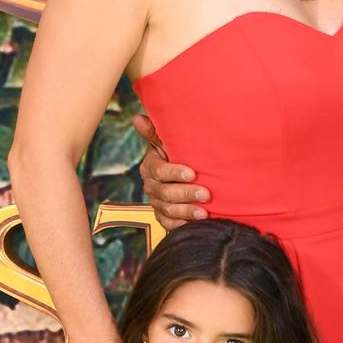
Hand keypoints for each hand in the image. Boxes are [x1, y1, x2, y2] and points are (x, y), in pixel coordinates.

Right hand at [133, 113, 209, 229]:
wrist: (186, 173)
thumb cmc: (179, 152)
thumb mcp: (168, 140)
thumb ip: (155, 131)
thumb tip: (137, 117)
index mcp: (150, 165)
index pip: (159, 171)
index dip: (175, 173)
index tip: (193, 174)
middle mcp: (150, 185)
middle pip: (165, 193)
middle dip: (186, 194)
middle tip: (206, 194)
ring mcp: (156, 202)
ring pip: (168, 209)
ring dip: (186, 211)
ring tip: (204, 213)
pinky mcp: (162, 215)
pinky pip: (167, 223)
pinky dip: (180, 225)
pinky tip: (194, 225)